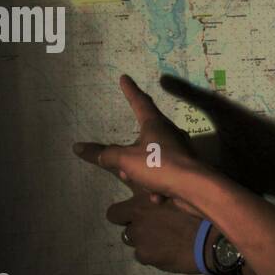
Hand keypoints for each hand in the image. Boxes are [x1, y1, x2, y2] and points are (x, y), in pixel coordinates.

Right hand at [73, 74, 206, 198]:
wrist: (195, 189)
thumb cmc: (160, 165)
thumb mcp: (126, 160)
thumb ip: (104, 154)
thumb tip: (79, 147)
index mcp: (155, 124)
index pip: (139, 102)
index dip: (130, 90)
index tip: (124, 78)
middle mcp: (169, 133)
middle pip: (144, 136)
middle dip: (130, 154)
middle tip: (124, 167)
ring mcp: (179, 151)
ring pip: (152, 159)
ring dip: (143, 174)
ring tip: (143, 183)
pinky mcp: (185, 169)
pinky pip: (164, 175)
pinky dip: (157, 186)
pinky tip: (158, 196)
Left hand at [107, 189, 205, 273]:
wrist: (212, 241)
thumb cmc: (201, 215)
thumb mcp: (182, 197)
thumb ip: (163, 194)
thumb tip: (153, 194)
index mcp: (147, 195)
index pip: (122, 187)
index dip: (124, 195)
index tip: (129, 202)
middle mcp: (138, 212)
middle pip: (114, 215)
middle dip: (126, 220)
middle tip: (145, 225)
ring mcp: (139, 234)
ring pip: (129, 237)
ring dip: (140, 238)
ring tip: (160, 241)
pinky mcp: (144, 254)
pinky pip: (141, 255)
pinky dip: (151, 255)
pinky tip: (166, 253)